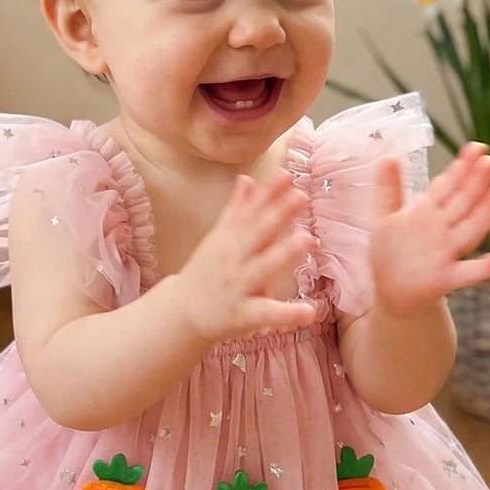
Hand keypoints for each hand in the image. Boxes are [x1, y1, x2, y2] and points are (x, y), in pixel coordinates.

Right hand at [172, 171, 317, 343]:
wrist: (181, 312)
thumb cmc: (207, 272)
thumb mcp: (218, 238)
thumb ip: (237, 209)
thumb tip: (247, 178)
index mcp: (230, 238)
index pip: (250, 211)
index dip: (268, 193)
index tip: (286, 174)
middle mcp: (234, 258)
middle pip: (257, 233)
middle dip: (278, 214)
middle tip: (301, 197)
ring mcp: (238, 286)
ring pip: (262, 268)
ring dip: (284, 254)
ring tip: (307, 239)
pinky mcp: (243, 314)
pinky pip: (267, 313)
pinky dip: (287, 314)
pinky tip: (308, 312)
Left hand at [369, 144, 489, 315]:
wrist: (392, 292)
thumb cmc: (393, 253)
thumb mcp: (385, 217)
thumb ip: (388, 188)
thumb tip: (388, 156)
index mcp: (429, 212)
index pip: (448, 185)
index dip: (461, 166)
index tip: (477, 148)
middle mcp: (443, 230)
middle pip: (463, 202)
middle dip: (478, 181)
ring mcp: (446, 254)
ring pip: (470, 230)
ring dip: (488, 212)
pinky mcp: (445, 279)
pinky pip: (466, 274)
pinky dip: (482, 268)